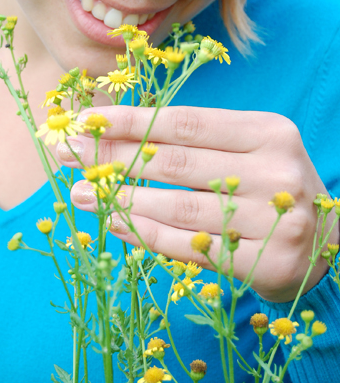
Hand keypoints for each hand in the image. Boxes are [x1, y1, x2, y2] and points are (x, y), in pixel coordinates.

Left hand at [56, 105, 337, 302]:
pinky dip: (147, 235)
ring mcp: (276, 219)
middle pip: (175, 162)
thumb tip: (113, 135)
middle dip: (113, 156)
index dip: (130, 121)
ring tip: (82, 192)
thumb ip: (191, 142)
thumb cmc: (267, 183)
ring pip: (179, 207)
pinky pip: (191, 247)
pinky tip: (115, 223)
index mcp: (267, 131)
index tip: (84, 119)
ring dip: (121, 199)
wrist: (326, 238)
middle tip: (67, 153)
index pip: (183, 122)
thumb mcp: (243, 148)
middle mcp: (275, 170)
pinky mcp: (269, 263)